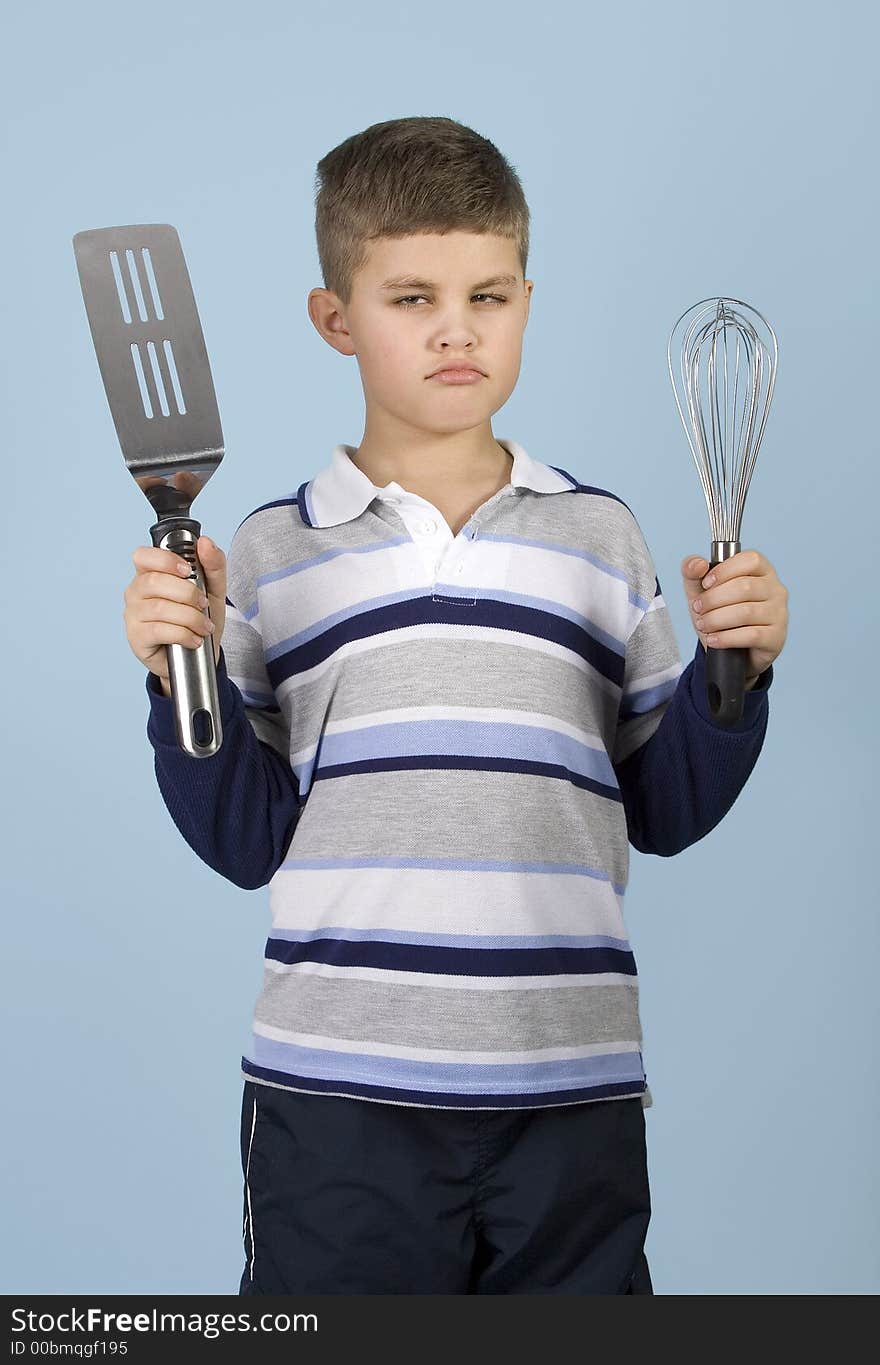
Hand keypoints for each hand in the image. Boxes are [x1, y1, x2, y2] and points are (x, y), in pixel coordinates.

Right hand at [124, 535, 226, 684]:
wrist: (198, 655)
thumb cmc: (199, 617)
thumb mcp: (213, 589)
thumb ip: (213, 564)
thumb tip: (205, 542)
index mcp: (150, 573)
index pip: (143, 556)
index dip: (165, 560)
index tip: (187, 570)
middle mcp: (136, 591)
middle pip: (154, 582)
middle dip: (187, 593)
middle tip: (203, 604)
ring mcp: (133, 614)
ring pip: (159, 608)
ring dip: (190, 618)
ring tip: (204, 626)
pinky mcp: (137, 637)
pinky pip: (159, 630)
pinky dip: (183, 634)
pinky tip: (193, 639)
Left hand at [680, 549, 787, 685]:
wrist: (729, 652)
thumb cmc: (719, 613)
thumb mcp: (700, 590)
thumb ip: (692, 570)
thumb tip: (698, 564)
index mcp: (761, 571)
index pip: (750, 560)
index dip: (724, 571)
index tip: (706, 584)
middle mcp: (775, 589)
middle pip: (745, 587)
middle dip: (713, 599)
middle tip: (699, 609)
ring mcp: (779, 613)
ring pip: (746, 612)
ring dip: (716, 619)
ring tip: (704, 625)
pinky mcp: (776, 637)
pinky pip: (751, 635)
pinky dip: (726, 638)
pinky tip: (714, 639)